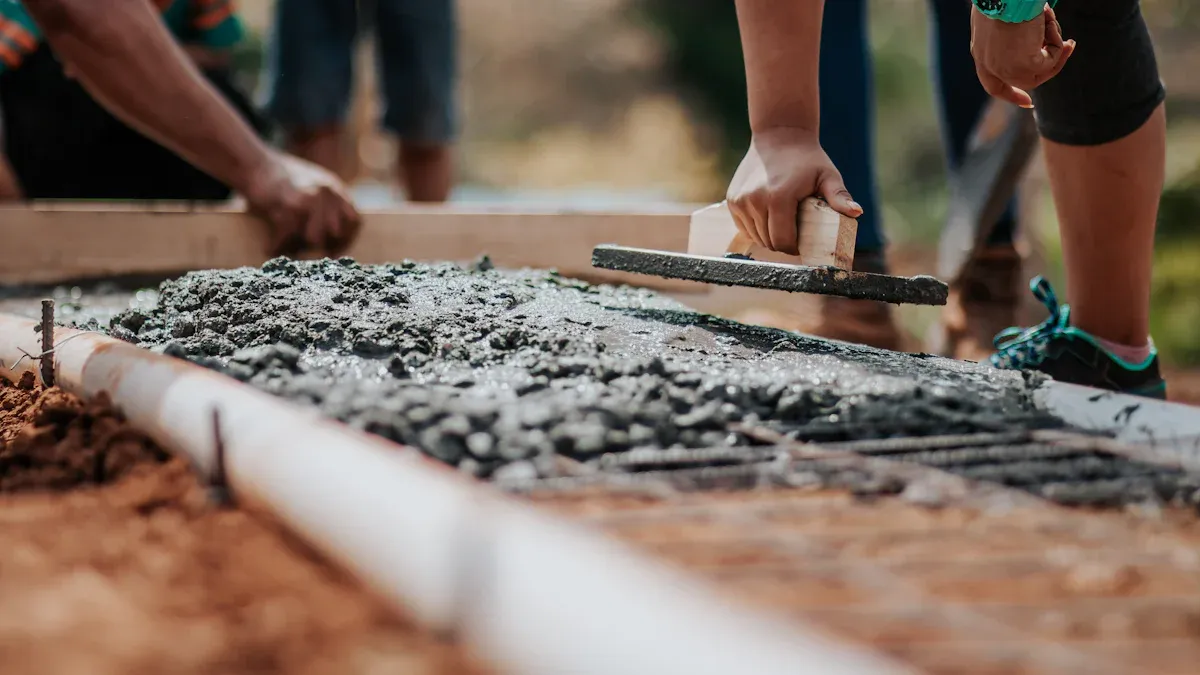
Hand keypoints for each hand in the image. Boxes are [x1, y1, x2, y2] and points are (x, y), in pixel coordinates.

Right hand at [242, 153, 361, 256]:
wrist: (254, 163)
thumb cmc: (280, 179)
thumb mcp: (313, 183)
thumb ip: (327, 204)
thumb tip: (333, 237)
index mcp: (335, 188)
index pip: (354, 221)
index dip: (346, 239)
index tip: (333, 250)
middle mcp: (327, 192)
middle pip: (335, 233)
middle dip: (321, 246)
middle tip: (305, 252)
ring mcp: (310, 198)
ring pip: (314, 239)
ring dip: (298, 247)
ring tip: (286, 248)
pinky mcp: (288, 206)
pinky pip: (288, 237)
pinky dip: (277, 245)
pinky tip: (270, 247)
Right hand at [726, 128, 860, 254]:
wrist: (779, 135)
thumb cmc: (808, 159)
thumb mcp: (828, 176)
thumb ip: (839, 197)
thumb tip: (856, 212)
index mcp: (779, 198)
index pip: (783, 241)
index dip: (794, 248)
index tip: (803, 243)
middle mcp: (755, 200)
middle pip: (769, 241)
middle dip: (783, 243)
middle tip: (795, 233)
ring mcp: (740, 201)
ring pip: (756, 237)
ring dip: (769, 236)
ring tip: (782, 223)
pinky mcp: (733, 200)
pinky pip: (745, 227)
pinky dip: (756, 228)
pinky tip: (768, 216)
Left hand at [970, 4, 1074, 107]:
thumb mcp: (1001, 19)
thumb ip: (1009, 36)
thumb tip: (1031, 38)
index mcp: (980, 54)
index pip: (993, 84)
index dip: (1010, 94)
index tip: (1028, 103)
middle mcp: (990, 66)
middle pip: (1024, 80)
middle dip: (1050, 66)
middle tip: (1069, 45)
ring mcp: (1005, 69)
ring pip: (1040, 72)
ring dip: (1056, 50)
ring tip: (1057, 25)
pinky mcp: (1024, 66)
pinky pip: (1050, 62)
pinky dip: (1056, 43)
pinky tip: (1049, 22)